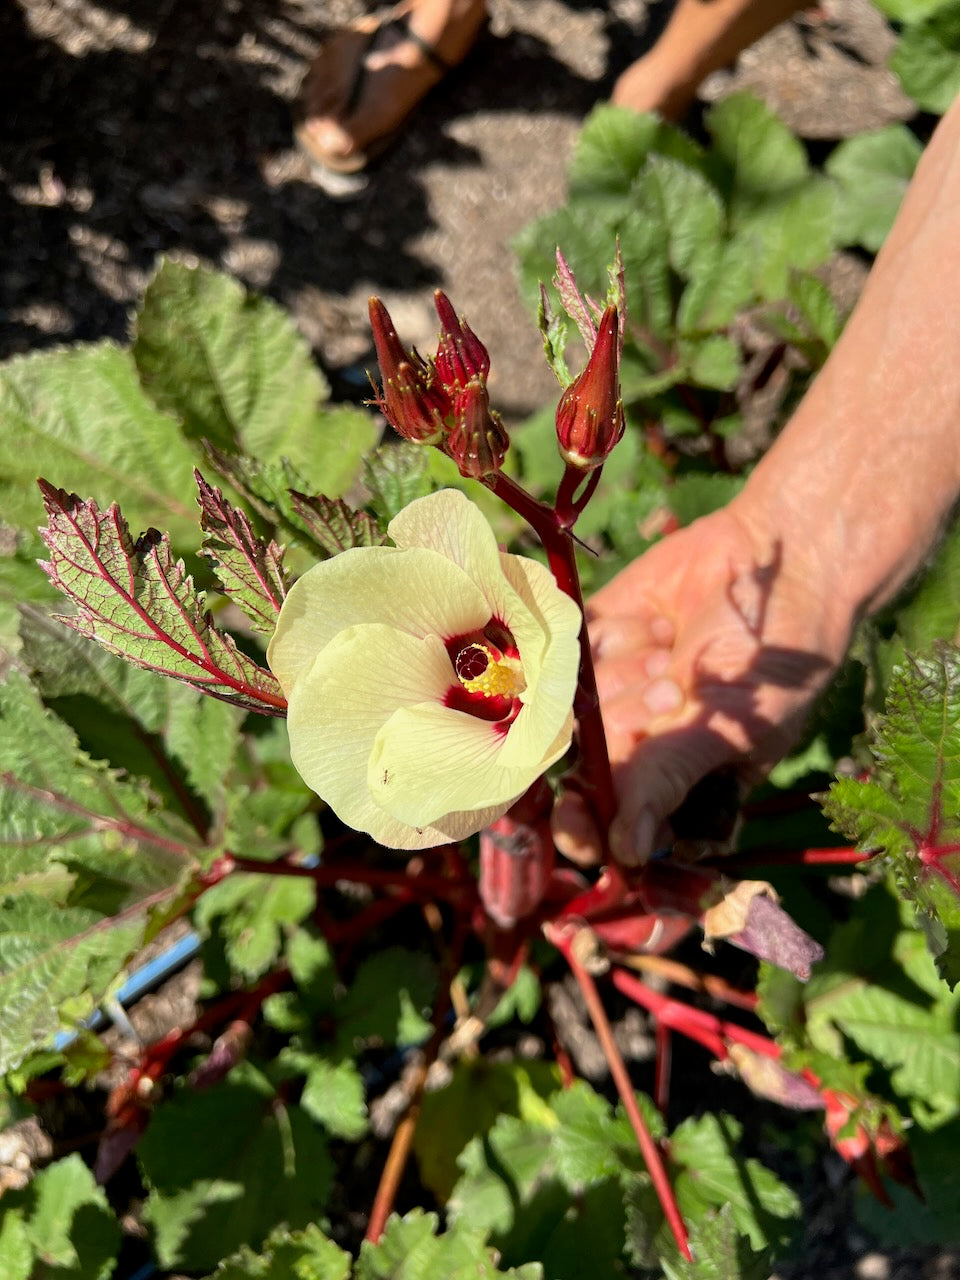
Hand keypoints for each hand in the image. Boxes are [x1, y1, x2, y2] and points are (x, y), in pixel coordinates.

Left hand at [554, 502, 851, 864]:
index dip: (581, 827)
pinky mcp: (596, 634)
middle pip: (577, 764)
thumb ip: (669, 779)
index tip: (576, 813)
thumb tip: (627, 852)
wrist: (784, 563)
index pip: (606, 826)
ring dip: (622, 678)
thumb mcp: (731, 729)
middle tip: (670, 692)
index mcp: (671, 785)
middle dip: (619, 729)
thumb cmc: (777, 661)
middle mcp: (633, 743)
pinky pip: (569, 650)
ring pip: (571, 705)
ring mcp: (610, 688)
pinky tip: (657, 622)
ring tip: (673, 652)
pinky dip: (612, 638)